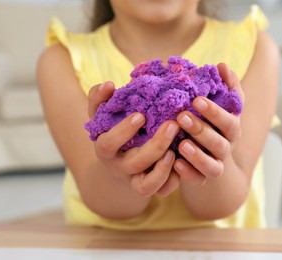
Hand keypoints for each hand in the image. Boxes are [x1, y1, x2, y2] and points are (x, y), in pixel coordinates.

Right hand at [88, 81, 179, 196]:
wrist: (117, 160)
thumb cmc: (112, 129)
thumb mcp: (102, 113)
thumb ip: (100, 98)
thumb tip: (108, 84)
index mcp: (105, 148)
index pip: (109, 143)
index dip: (124, 131)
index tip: (141, 115)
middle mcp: (119, 166)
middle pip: (135, 163)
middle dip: (155, 146)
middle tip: (173, 125)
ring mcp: (134, 179)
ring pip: (146, 186)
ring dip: (162, 170)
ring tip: (176, 151)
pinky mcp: (150, 187)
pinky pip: (161, 191)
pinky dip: (172, 181)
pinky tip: (182, 161)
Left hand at [174, 63, 244, 184]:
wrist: (211, 153)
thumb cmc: (213, 121)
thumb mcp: (220, 103)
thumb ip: (225, 85)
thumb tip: (222, 65)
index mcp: (231, 127)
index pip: (229, 119)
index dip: (215, 111)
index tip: (196, 100)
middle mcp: (227, 146)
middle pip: (220, 143)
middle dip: (202, 130)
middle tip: (182, 117)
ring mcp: (216, 164)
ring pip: (213, 165)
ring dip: (198, 156)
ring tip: (181, 144)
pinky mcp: (203, 177)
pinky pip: (199, 179)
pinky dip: (189, 173)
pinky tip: (176, 163)